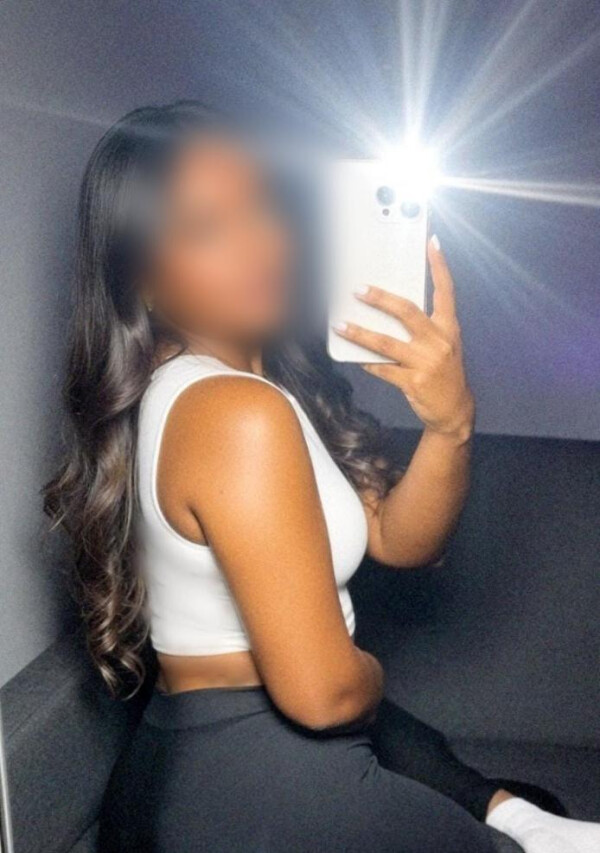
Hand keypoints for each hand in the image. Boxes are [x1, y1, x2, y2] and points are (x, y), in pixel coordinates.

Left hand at [333, 236, 474, 441]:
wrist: (454, 410)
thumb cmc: (443, 372)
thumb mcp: (441, 346)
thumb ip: (421, 329)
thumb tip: (386, 311)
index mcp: (448, 328)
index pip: (446, 291)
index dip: (439, 266)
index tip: (430, 243)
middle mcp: (440, 342)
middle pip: (407, 312)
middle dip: (381, 298)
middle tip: (358, 289)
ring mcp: (427, 363)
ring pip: (386, 343)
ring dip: (360, 333)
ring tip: (341, 325)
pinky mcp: (414, 382)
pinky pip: (383, 369)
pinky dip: (367, 362)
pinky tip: (354, 356)